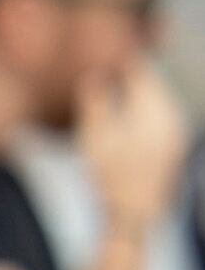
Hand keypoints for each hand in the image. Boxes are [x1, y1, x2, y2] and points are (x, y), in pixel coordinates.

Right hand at [76, 61, 188, 235]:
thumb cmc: (112, 175)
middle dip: (131, 78)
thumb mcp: (96, 136)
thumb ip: (97, 102)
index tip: (109, 54)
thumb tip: (94, 76)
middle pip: (151, 86)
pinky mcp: (172, 148)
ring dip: (136, 98)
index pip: (141, 70)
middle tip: (109, 72)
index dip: (123, 60)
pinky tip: (126, 125)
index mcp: (153, 107)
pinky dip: (142, 115)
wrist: (134, 214)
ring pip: (156, 103)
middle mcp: (171, 115)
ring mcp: (175, 132)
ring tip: (114, 98)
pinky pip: (158, 120)